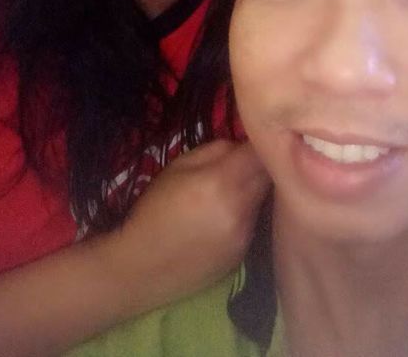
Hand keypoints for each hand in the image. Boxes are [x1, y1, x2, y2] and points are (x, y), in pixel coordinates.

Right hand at [102, 139, 269, 309]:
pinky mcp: (243, 254)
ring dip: (254, 190)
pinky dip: (245, 214)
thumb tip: (241, 145)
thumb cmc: (153, 210)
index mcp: (222, 181)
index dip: (258, 143)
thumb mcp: (178, 166)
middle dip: (260, 164)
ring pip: (263, 200)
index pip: (261, 152)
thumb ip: (217, 149)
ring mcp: (245, 234)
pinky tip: (222, 218)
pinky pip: (253, 222)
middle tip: (242, 162)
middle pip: (269, 176)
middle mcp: (241, 208)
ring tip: (229, 191)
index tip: (250, 139)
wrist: (138, 268)